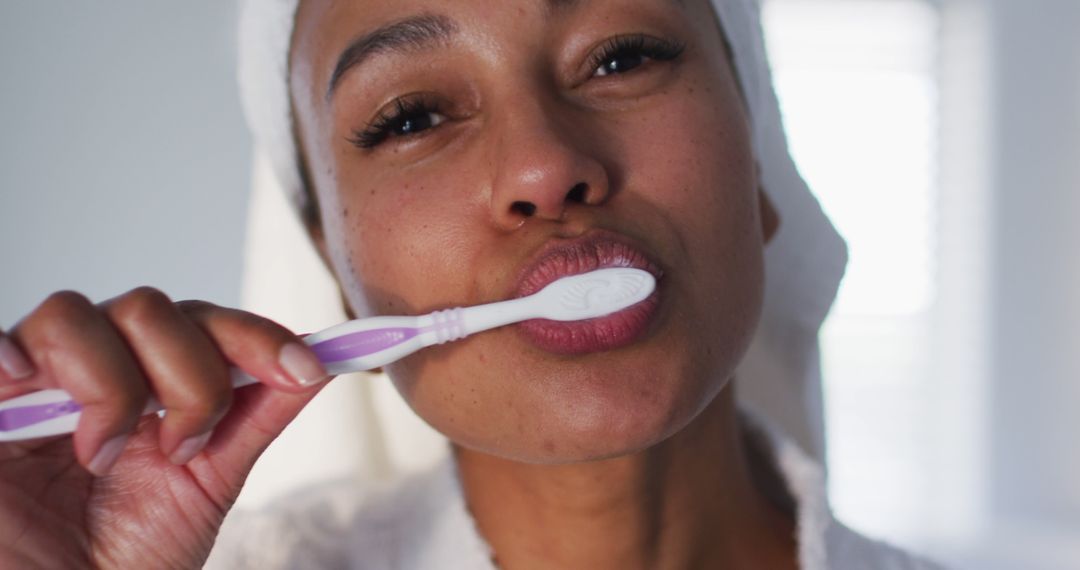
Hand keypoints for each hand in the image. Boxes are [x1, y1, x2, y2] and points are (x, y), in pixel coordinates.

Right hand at [0, 287, 329, 567]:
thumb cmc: (125, 558)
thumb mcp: (207, 484)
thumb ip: (254, 418)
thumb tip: (315, 366)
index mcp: (150, 383)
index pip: (203, 323)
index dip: (258, 335)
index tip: (307, 368)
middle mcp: (93, 371)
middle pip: (151, 308)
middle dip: (191, 376)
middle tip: (181, 448)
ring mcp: (35, 384)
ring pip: (83, 314)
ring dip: (115, 386)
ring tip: (103, 456)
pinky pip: (2, 344)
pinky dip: (21, 354)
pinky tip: (29, 384)